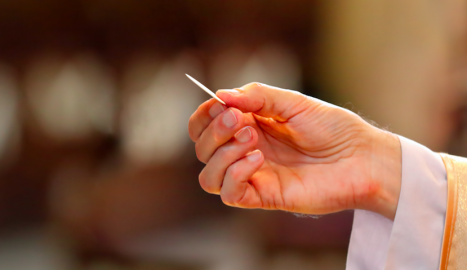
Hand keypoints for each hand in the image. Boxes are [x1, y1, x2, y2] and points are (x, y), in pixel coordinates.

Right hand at [188, 83, 400, 219]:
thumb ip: (256, 96)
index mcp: (249, 125)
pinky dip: (234, 174)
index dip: (204, 114)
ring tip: (254, 141)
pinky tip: (257, 160)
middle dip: (214, 131)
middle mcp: (245, 151)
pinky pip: (228, 193)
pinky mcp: (263, 196)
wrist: (362, 158)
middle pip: (202, 149)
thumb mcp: (293, 102)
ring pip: (208, 176)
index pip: (205, 124)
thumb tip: (219, 95)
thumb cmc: (333, 128)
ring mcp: (253, 175)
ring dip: (222, 154)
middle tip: (240, 120)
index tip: (219, 104)